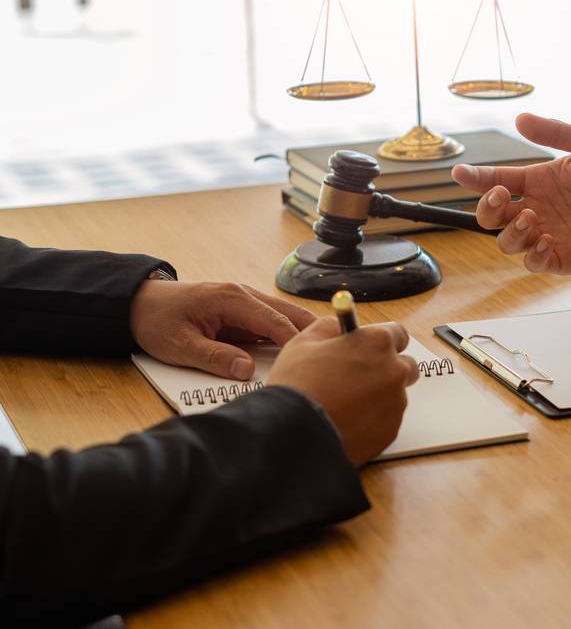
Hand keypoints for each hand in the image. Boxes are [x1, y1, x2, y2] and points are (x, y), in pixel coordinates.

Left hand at [130, 280, 316, 379]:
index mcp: (232, 299)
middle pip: (290, 313)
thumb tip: (245, 371)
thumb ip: (214, 358)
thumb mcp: (179, 345)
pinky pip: (272, 323)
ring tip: (325, 353)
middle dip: (313, 332)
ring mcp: (245, 302)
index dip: (296, 342)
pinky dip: (288, 336)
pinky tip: (299, 352)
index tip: (313, 360)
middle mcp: (244, 295)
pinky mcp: (243, 312)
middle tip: (335, 353)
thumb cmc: (157, 321)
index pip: (275, 322)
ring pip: (285, 316)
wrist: (138, 303)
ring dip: (303, 334)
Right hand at [267, 318, 418, 466]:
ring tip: (346, 404)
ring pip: (395, 395)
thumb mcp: (305, 342)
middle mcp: (394, 371)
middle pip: (406, 366)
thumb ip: (330, 327)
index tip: (371, 347)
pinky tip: (348, 421)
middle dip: (388, 369)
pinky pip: (387, 420)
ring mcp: (395, 403)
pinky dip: (373, 420)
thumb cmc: (297, 384)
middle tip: (361, 377)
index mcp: (377, 343)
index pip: (398, 334)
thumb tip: (340, 328)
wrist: (294, 433)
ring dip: (379, 396)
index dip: (382, 341)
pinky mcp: (391, 431)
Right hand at [452, 113, 570, 273]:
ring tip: (532, 218)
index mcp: (538, 181)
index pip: (496, 180)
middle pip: (492, 217)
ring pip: (508, 243)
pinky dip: (533, 256)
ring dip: (510, 233)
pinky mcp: (564, 258)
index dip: (475, 178)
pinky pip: (535, 263)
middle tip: (500, 198)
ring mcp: (549, 235)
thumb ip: (556, 133)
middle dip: (487, 209)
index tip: (459, 173)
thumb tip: (520, 119)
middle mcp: (537, 209)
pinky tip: (544, 242)